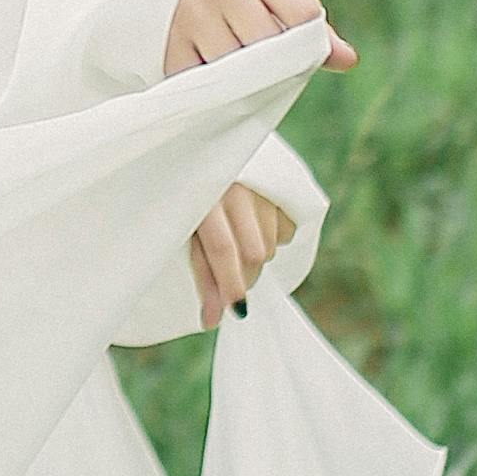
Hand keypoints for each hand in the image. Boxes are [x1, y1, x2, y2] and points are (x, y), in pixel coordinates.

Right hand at [161, 0, 351, 78]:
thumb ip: (303, 23)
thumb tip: (348, 60)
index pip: (301, 12)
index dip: (307, 41)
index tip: (300, 54)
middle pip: (270, 44)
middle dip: (275, 65)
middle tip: (268, 71)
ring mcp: (189, 14)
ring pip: (239, 69)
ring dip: (244, 81)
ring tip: (237, 73)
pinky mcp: (166, 46)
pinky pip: (206, 83)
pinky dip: (213, 90)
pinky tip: (211, 78)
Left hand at [189, 174, 295, 329]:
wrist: (211, 153)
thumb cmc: (195, 202)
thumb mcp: (190, 231)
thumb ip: (203, 275)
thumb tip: (211, 322)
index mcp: (204, 197)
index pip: (223, 249)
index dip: (231, 285)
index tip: (237, 311)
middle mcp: (237, 189)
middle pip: (253, 254)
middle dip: (244, 277)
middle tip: (232, 280)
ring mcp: (263, 186)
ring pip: (270, 247)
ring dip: (257, 256)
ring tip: (238, 242)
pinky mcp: (283, 185)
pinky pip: (287, 231)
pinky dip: (274, 238)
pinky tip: (256, 225)